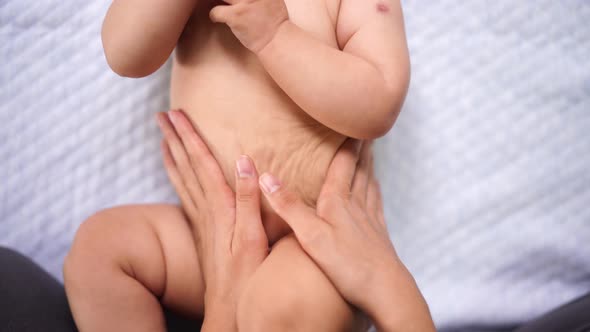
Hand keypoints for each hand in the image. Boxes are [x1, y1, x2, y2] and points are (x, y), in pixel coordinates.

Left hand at [157, 109, 268, 330]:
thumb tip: (244, 160)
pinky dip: (176, 177)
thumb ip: (250, 198)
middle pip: (186, 166)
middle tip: (162, 114)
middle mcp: (206, 209)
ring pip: (181, 179)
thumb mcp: (254, 235)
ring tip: (162, 135)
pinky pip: (183, 194)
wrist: (228, 306)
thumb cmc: (246, 273)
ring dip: (171, 154)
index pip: (202, 162)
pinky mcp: (202, 229)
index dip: (190, 136)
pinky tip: (175, 171)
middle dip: (174, 137)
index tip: (178, 113)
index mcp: (221, 205)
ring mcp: (201, 219)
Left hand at [209, 0, 288, 52]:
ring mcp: (243, 3)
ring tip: (220, 5)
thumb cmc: (275, 20)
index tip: (231, 1)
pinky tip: (218, 18)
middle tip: (225, 2)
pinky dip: (214, 15)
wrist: (277, 39)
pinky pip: (215, 11)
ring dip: (218, 1)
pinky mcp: (235, 16)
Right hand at [258, 139, 434, 330]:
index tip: (350, 121)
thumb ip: (289, 207)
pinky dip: (375, 188)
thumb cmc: (347, 264)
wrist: (385, 289)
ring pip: (370, 183)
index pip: (343, 163)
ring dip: (368, 163)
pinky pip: (377, 203)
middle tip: (363, 126)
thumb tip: (266, 176)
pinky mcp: (378, 234)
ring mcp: (370, 219)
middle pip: (360, 168)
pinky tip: (375, 188)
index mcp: (339, 202)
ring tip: (368, 150)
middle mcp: (357, 205)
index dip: (346, 142)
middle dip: (360, 147)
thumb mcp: (311, 236)